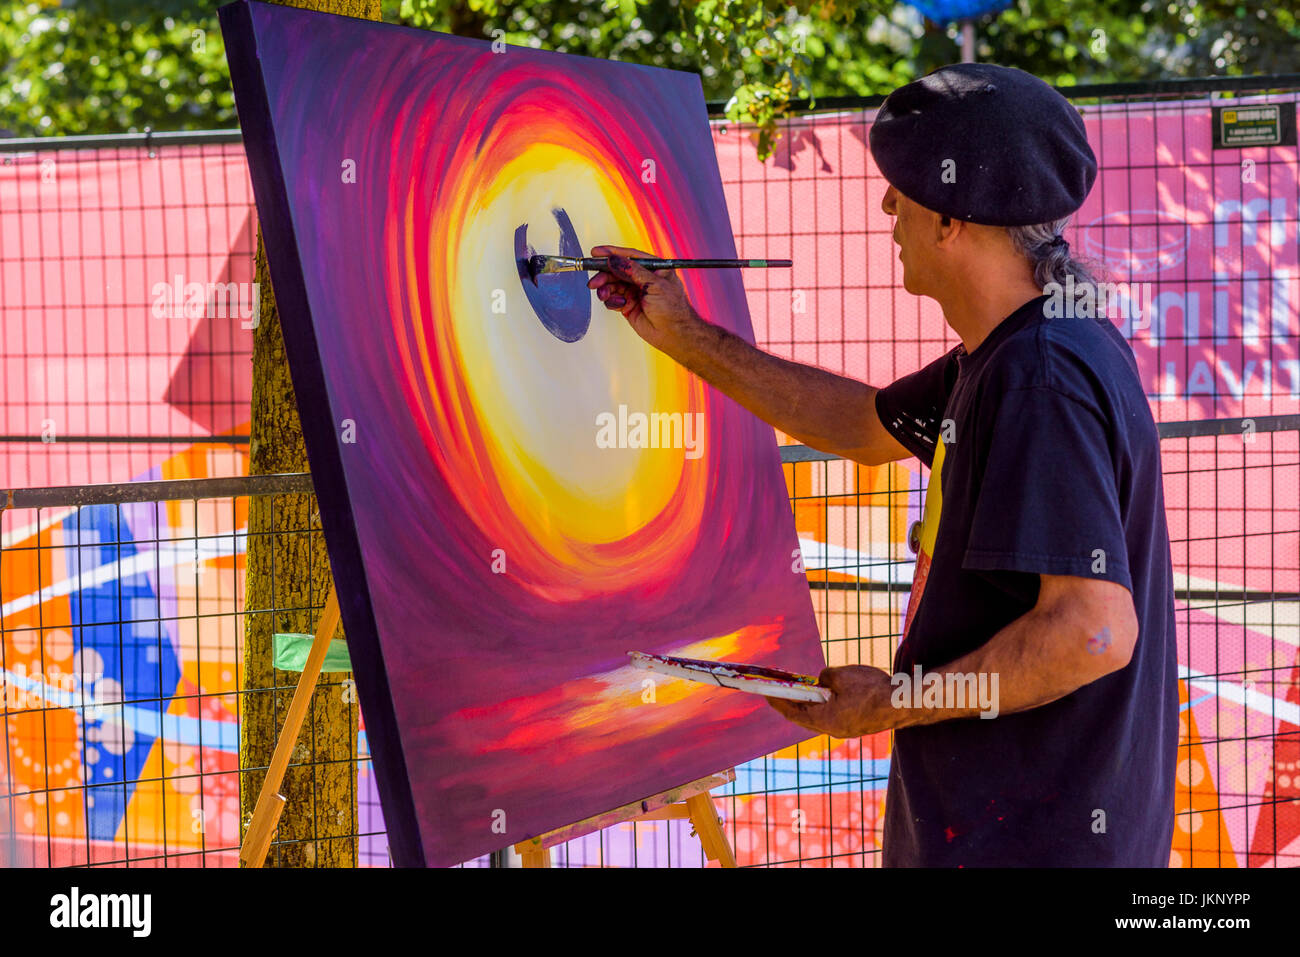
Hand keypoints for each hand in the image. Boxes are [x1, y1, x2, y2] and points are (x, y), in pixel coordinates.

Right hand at [587, 245, 700, 353]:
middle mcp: (643, 278)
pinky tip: (620, 305)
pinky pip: (613, 298)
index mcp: (653, 268)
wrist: (673, 334)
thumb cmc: (673, 309)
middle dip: (604, 275)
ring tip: (603, 295)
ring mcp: (634, 291)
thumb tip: (615, 260)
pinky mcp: (628, 305)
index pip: (630, 256)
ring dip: (605, 289)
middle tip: (594, 281)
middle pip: (617, 270)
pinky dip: (612, 301)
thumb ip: (633, 271)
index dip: (612, 253)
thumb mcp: (655, 285)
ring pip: (613, 285)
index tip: (596, 252)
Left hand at [768, 665, 899, 737]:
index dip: (778, 702)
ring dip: (810, 705)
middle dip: (791, 704)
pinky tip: (826, 694)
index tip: (766, 693)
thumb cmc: (873, 689)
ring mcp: (846, 730)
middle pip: (804, 718)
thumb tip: (821, 681)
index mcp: (826, 720)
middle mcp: (834, 730)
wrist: (904, 702)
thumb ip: (824, 677)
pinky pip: (834, 716)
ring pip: (820, 718)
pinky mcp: (857, 726)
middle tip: (781, 691)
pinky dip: (825, 706)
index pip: (793, 712)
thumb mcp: (842, 675)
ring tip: (802, 691)